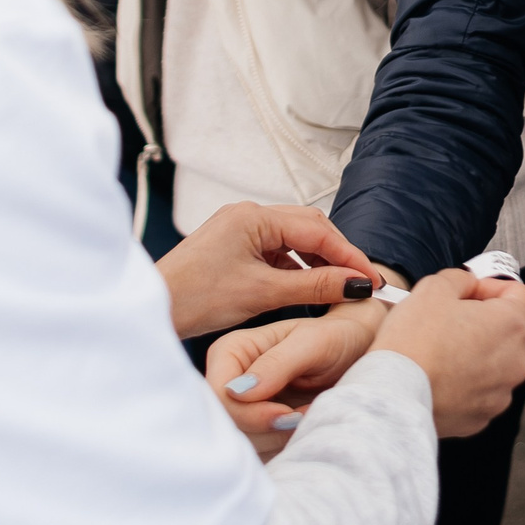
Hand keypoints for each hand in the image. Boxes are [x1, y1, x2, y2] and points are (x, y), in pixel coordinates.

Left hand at [157, 202, 376, 337]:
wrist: (153, 308)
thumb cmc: (196, 297)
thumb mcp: (263, 293)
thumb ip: (314, 287)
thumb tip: (355, 285)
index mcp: (253, 217)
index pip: (316, 230)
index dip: (349, 255)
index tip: (371, 279)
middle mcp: (248, 216)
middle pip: (308, 228)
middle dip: (337, 254)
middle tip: (360, 283)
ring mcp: (240, 230)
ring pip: (294, 240)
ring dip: (317, 262)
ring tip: (338, 288)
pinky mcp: (235, 247)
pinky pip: (276, 252)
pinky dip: (296, 269)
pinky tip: (306, 288)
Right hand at [207, 316, 374, 457]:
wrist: (358, 351)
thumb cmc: (336, 337)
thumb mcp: (313, 342)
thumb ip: (277, 364)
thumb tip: (237, 392)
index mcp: (231, 351)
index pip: (218, 395)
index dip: (248, 412)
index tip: (288, 414)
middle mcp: (229, 380)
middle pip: (227, 424)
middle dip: (268, 427)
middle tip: (304, 415)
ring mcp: (242, 406)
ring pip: (243, 442)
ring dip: (279, 438)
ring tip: (309, 416)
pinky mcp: (257, 427)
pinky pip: (260, 451)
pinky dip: (284, 446)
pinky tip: (305, 427)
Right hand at [370, 269, 524, 437]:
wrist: (394, 395)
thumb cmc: (414, 344)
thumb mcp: (433, 288)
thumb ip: (460, 279)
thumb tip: (468, 284)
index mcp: (511, 325)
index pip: (518, 294)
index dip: (489, 287)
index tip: (469, 292)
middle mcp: (516, 361)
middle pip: (505, 331)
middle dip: (479, 322)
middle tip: (445, 321)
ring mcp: (501, 393)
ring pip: (492, 363)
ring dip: (472, 354)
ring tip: (438, 352)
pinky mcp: (481, 417)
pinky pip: (477, 391)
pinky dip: (463, 383)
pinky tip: (438, 376)